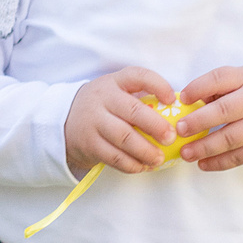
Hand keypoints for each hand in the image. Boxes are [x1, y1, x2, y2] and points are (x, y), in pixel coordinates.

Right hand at [63, 67, 178, 178]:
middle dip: (156, 126)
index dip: (158, 85)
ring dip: (145, 151)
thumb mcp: (116, 92)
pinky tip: (142, 166)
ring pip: (124, 138)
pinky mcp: (90, 144)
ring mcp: (94, 122)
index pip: (138, 76)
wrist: (64, 120)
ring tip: (159, 159)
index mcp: (115, 82)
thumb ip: (141, 97)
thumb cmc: (104, 107)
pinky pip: (114, 157)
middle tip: (171, 138)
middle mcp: (103, 99)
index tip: (172, 99)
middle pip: (133, 111)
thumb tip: (178, 112)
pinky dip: (132, 164)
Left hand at [175, 66, 242, 171]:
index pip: (221, 78)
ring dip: (205, 147)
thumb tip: (190, 101)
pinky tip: (203, 164)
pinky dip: (220, 162)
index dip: (199, 87)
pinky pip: (240, 157)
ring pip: (231, 138)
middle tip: (179, 129)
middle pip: (225, 110)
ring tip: (185, 153)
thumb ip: (221, 85)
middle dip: (199, 121)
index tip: (182, 98)